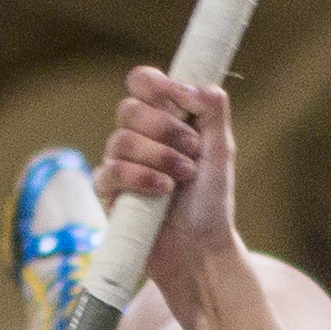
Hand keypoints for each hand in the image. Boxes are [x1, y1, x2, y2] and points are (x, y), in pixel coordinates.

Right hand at [97, 65, 238, 309]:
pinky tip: (163, 191)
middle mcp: (138, 137)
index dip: (156, 85)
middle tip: (192, 149)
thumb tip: (189, 84)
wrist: (200, 247)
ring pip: (120, 139)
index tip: (180, 104)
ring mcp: (120, 163)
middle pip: (129, 108)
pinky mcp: (108, 192)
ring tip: (184, 176)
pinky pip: (110, 171)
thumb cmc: (210, 201)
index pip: (142, 82)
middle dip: (164, 127)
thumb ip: (213, 110)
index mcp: (163, 119)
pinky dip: (140, 177)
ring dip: (158, 156)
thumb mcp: (222, 151)